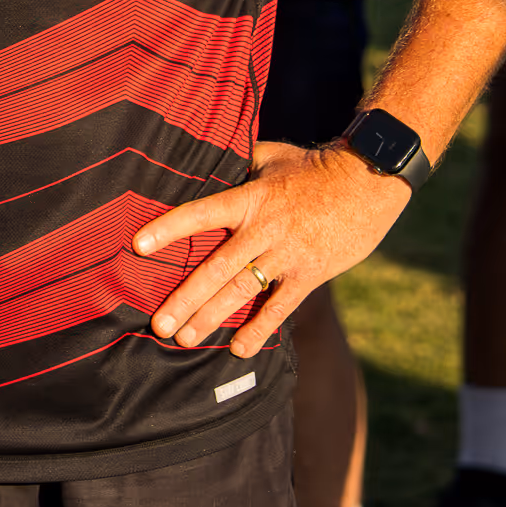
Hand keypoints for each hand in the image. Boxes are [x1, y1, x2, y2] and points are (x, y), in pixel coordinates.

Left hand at [132, 142, 410, 356]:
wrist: (368, 180)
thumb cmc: (314, 166)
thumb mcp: (272, 156)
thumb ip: (238, 165)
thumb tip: (206, 159)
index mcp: (249, 197)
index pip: (200, 213)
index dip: (169, 228)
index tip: (137, 245)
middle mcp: (263, 229)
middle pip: (216, 267)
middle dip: (185, 298)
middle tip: (158, 326)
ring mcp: (287, 254)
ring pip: (243, 291)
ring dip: (212, 317)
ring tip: (185, 339)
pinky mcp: (310, 274)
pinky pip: (280, 307)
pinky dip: (259, 329)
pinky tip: (238, 349)